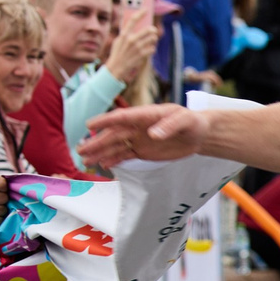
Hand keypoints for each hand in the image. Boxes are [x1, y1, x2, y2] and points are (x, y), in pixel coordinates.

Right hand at [81, 102, 205, 168]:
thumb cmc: (192, 122)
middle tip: (81, 150)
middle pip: (114, 134)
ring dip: (101, 153)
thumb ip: (169, 126)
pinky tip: (103, 165)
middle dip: (97, 142)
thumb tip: (152, 134)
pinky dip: (114, 160)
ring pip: (116, 146)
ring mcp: (139, 139)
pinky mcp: (143, 151)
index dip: (105, 120)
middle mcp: (138, 127)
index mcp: (145, 115)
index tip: (90, 124)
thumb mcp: (184, 120)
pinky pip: (125, 155)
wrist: (199, 134)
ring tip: (85, 160)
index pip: (122, 117)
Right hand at [105, 13, 156, 85]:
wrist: (116, 67)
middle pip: (149, 29)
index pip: (133, 20)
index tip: (146, 9)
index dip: (140, 13)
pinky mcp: (142, 55)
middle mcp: (131, 40)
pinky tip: (148, 50)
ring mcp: (138, 48)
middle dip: (153, 30)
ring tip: (151, 41)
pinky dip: (152, 49)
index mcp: (124, 34)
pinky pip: (153, 48)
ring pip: (153, 38)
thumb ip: (125, 33)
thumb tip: (133, 26)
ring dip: (153, 39)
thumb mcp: (118, 41)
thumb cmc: (117, 53)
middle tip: (153, 31)